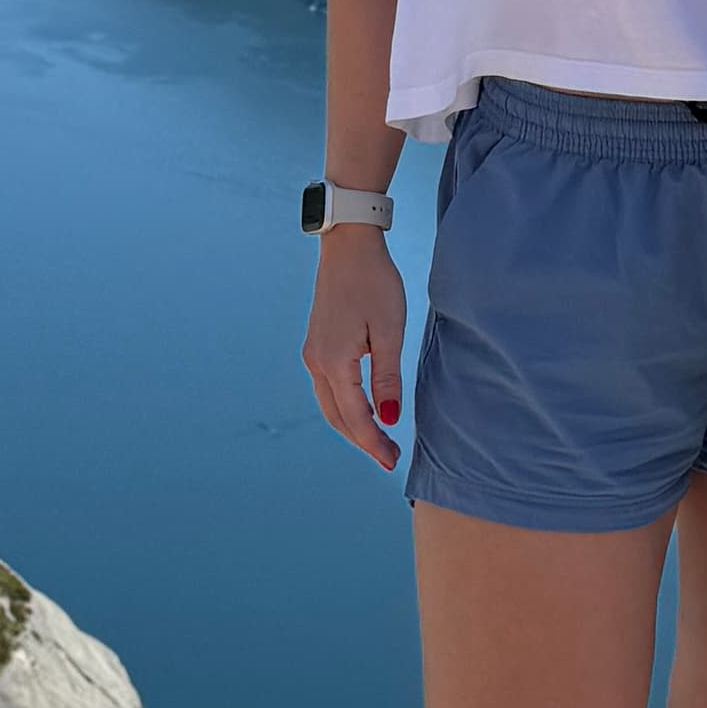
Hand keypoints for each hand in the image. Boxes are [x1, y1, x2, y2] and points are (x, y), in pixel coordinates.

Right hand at [302, 233, 410, 470]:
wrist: (349, 245)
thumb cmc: (374, 283)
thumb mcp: (389, 330)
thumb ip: (387, 377)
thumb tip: (389, 418)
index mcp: (335, 361)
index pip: (356, 416)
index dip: (374, 442)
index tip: (393, 462)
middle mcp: (316, 361)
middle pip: (337, 417)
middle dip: (363, 440)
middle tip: (389, 457)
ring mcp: (313, 353)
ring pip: (330, 405)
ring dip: (353, 426)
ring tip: (379, 440)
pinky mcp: (317, 344)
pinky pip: (328, 388)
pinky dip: (345, 407)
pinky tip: (364, 410)